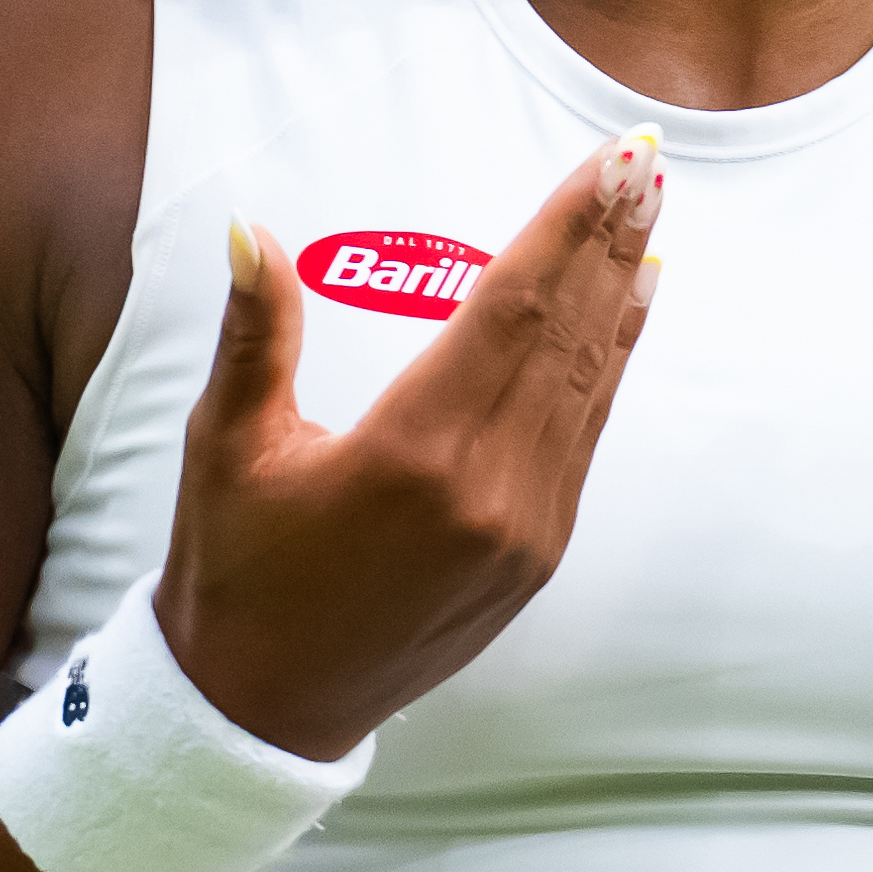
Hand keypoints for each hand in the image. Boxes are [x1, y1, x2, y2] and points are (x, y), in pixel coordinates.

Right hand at [156, 129, 665, 758]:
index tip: (609, 163)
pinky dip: (607, 368)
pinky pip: (583, 440)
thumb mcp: (226, 445)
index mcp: (412, 454)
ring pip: (586, 388)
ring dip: (619, 296)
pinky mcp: (536, 560)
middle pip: (564, 338)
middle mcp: (487, 493)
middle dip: (608, 242)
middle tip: (644, 161)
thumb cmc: (234, 573)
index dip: (565, 231)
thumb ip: (256, 333)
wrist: (262, 710)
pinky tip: (625, 313)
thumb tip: (247, 230)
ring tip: (646, 217)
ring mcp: (523, 533)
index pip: (512, 310)